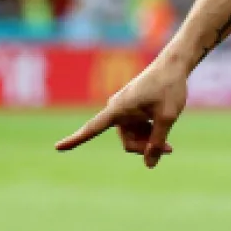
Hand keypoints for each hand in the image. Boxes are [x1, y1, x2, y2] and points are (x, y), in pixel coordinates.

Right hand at [54, 56, 189, 167]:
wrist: (174, 65)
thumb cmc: (170, 88)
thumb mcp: (167, 117)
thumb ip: (158, 142)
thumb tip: (149, 166)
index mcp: (118, 109)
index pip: (93, 128)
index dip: (76, 140)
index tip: (57, 147)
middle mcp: (116, 109)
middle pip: (126, 141)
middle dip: (145, 147)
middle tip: (169, 149)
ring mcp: (123, 109)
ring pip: (132, 136)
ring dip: (149, 140)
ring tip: (169, 143)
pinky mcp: (131, 109)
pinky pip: (135, 128)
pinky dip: (148, 132)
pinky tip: (163, 131)